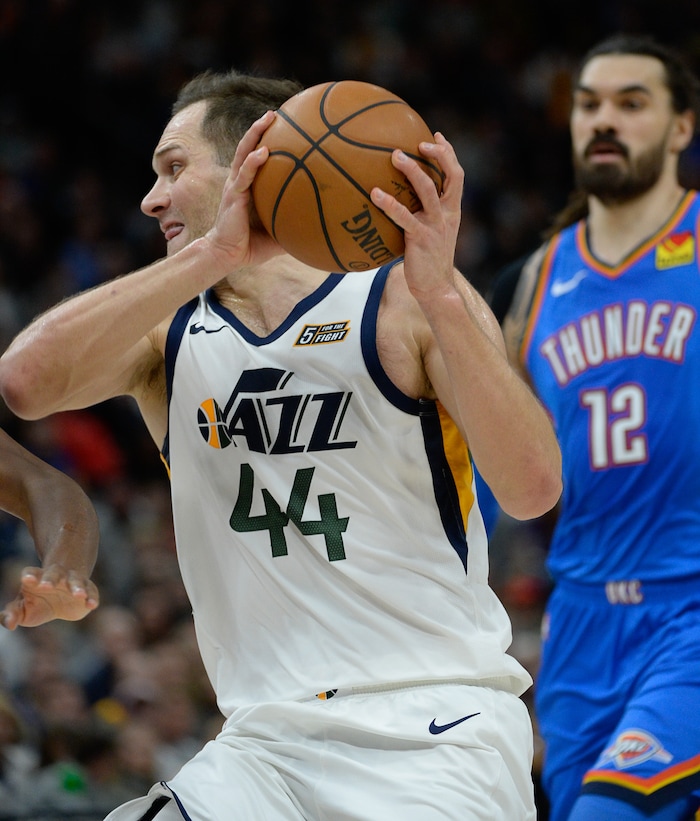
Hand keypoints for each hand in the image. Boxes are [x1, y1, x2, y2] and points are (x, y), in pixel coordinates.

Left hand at [0, 564, 98, 629]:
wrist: (62, 601)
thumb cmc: (37, 603)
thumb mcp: (22, 610)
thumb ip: (12, 614)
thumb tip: (9, 623)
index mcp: (36, 579)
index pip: (31, 573)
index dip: (30, 575)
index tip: (27, 580)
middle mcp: (56, 576)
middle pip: (54, 573)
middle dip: (51, 578)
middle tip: (47, 585)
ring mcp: (73, 581)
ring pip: (76, 580)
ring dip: (77, 586)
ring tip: (79, 595)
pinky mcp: (88, 590)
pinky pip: (91, 591)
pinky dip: (92, 597)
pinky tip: (91, 605)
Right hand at [204, 110, 285, 269]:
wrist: (226, 256)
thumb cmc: (250, 246)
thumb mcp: (277, 235)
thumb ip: (293, 226)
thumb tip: (319, 228)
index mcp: (248, 187)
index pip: (255, 159)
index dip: (264, 141)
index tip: (282, 127)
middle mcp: (239, 181)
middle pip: (249, 148)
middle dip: (260, 128)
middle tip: (276, 113)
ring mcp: (235, 187)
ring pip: (244, 153)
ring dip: (255, 134)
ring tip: (268, 118)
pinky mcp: (233, 196)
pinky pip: (243, 175)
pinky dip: (252, 162)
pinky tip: (263, 151)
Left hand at [370, 132, 463, 300]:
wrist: (436, 289)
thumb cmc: (428, 262)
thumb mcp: (429, 234)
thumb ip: (421, 215)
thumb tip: (397, 201)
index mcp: (452, 211)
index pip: (456, 176)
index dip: (448, 154)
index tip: (434, 136)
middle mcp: (447, 215)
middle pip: (451, 176)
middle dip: (438, 155)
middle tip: (417, 143)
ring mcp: (435, 226)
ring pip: (427, 190)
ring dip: (412, 170)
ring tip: (394, 156)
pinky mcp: (421, 238)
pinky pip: (404, 217)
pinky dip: (389, 204)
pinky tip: (374, 193)